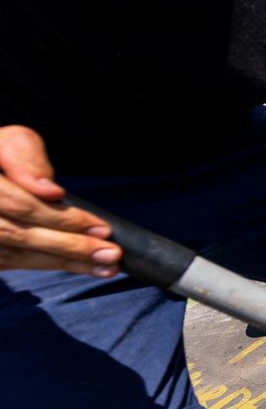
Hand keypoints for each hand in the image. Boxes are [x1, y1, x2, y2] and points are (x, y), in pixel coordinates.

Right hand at [0, 126, 119, 275]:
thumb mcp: (9, 142)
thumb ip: (26, 160)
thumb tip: (50, 192)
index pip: (20, 204)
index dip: (60, 218)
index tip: (100, 227)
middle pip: (19, 235)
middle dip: (69, 245)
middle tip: (112, 252)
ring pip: (16, 255)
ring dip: (65, 262)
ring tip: (106, 266)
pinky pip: (13, 262)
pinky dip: (50, 263)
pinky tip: (81, 266)